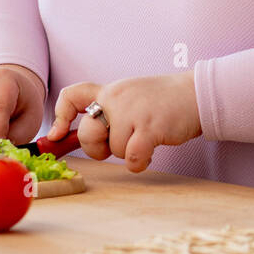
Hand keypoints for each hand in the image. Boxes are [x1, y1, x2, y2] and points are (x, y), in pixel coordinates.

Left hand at [47, 72, 201, 172]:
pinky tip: (151, 151)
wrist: (196, 94)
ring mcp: (132, 112)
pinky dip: (140, 162)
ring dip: (129, 153)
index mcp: (110, 91)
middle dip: (97, 149)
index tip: (57, 134)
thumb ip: (110, 111)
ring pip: (114, 150)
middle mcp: (116, 98)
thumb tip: (84, 137)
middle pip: (86, 134)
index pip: (71, 96)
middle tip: (117, 145)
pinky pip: (131, 158)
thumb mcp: (131, 96)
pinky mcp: (149, 128)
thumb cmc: (163, 101)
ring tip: (146, 139)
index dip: (59, 117)